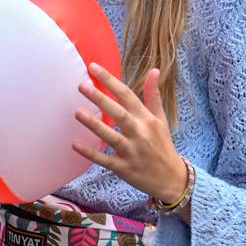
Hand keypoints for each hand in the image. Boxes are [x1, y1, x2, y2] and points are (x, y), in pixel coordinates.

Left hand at [72, 63, 188, 204]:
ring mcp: (131, 151)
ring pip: (111, 137)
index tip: (93, 67)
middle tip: (82, 85)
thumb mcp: (160, 119)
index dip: (110, 80)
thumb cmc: (162, 145)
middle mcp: (140, 133)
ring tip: (77, 112)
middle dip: (101, 99)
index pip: (127, 95)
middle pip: (119, 113)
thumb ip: (153, 95)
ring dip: (95, 125)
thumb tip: (154, 70)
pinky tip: (75, 144)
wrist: (171, 179)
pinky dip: (91, 153)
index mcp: (147, 119)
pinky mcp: (124, 168)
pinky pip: (105, 160)